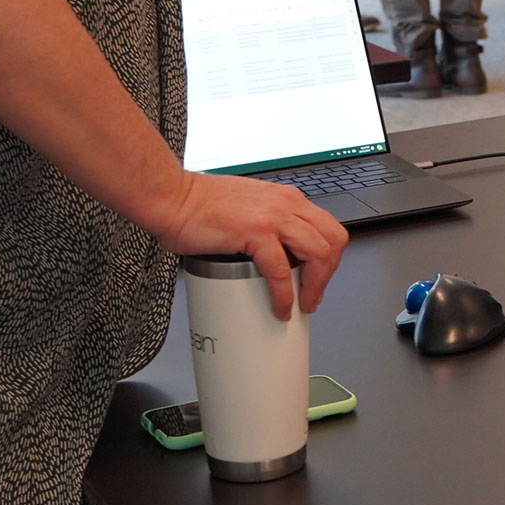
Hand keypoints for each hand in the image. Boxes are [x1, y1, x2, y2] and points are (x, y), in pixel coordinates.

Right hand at [152, 168, 347, 319]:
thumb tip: (271, 257)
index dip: (329, 258)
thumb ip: (265, 227)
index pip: (327, 227)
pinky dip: (285, 294)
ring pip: (319, 253)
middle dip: (329, 273)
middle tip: (314, 295)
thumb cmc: (198, 204)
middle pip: (333, 239)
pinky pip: (282, 269)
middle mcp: (286, 203)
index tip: (318, 279)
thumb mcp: (247, 210)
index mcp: (286, 198)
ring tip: (303, 304)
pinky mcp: (255, 232)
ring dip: (316, 285)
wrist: (171, 197)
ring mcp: (273, 216)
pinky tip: (280, 307)